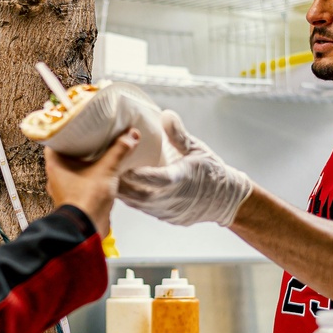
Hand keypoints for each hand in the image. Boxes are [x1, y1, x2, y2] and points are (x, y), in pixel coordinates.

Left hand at [45, 129, 139, 235]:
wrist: (86, 228)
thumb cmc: (86, 201)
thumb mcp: (106, 169)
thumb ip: (119, 150)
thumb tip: (130, 135)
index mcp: (55, 164)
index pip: (55, 139)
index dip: (66, 130)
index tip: (78, 123)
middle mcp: (56, 176)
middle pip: (66, 154)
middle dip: (79, 145)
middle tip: (92, 134)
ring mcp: (64, 188)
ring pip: (73, 169)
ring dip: (85, 162)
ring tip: (100, 151)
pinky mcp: (74, 198)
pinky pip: (81, 182)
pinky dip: (90, 175)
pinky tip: (103, 172)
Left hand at [117, 110, 251, 226]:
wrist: (225, 200)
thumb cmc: (211, 171)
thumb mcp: (198, 149)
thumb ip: (179, 134)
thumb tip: (165, 114)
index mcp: (182, 179)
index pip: (156, 178)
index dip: (137, 174)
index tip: (122, 163)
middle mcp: (173, 199)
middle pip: (140, 195)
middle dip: (122, 183)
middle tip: (107, 168)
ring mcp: (169, 211)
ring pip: (139, 205)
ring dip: (124, 192)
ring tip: (109, 177)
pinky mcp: (166, 218)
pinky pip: (144, 210)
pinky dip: (133, 200)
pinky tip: (123, 189)